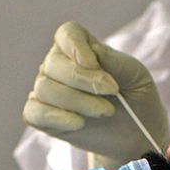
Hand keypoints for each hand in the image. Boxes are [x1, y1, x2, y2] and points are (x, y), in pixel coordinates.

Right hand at [22, 22, 169, 168]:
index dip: (76, 46)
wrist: (135, 134)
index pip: (67, 34)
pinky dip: (56, 117)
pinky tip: (79, 123)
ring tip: (106, 111)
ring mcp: (47, 91)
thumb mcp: (136, 76)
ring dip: (78, 101)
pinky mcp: (41, 117)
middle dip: (83, 80)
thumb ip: (116, 62)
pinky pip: (34, 113)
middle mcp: (58, 65)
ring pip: (45, 88)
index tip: (94, 64)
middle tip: (112, 92)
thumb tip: (94, 52)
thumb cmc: (134, 98)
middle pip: (54, 63)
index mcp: (80, 47)